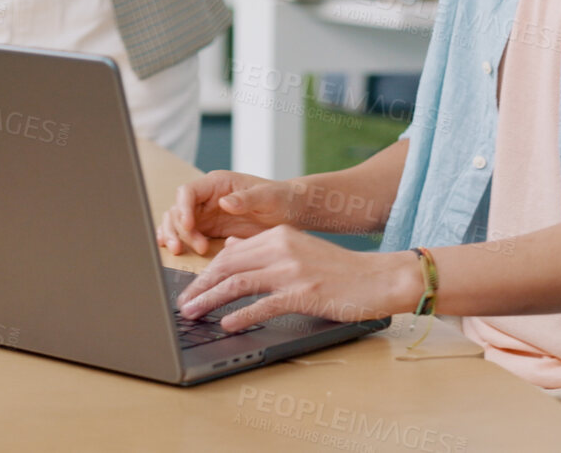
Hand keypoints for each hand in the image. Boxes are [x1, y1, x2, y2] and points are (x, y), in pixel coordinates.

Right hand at [156, 170, 294, 256]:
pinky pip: (186, 233)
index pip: (188, 191)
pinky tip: (174, 250)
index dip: (183, 208)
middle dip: (177, 228)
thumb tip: (224, 202)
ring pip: (176, 222)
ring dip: (174, 235)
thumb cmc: (280, 198)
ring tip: (179, 251)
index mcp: (217, 183)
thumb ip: (246, 199)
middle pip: (177, 209)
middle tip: (186, 246)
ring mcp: (205, 213)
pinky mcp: (208, 229)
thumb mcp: (267, 197)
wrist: (289, 212)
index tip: (188, 225)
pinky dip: (178, 240)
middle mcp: (206, 197)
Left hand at [175, 225, 420, 330]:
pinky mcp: (303, 293)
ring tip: (192, 314)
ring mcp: (291, 270)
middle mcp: (281, 248)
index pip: (230, 254)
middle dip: (200, 287)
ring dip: (210, 300)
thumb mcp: (298, 247)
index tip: (190, 289)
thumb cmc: (339, 269)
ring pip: (238, 284)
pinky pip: (263, 305)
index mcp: (278, 235)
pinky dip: (241, 315)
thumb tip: (229, 247)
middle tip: (182, 305)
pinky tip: (226, 324)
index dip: (205, 273)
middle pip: (227, 267)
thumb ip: (263, 248)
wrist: (378, 278)